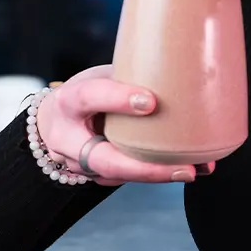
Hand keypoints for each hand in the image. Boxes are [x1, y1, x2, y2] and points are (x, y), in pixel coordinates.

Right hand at [34, 65, 214, 186]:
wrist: (54, 122)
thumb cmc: (88, 94)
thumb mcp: (100, 77)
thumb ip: (129, 78)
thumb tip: (183, 73)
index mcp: (69, 102)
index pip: (89, 98)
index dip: (118, 99)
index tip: (150, 102)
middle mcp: (68, 139)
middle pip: (105, 160)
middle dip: (146, 168)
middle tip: (185, 167)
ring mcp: (79, 164)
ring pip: (119, 174)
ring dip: (159, 175)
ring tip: (196, 169)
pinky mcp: (96, 177)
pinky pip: (127, 178)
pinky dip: (158, 174)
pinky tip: (189, 169)